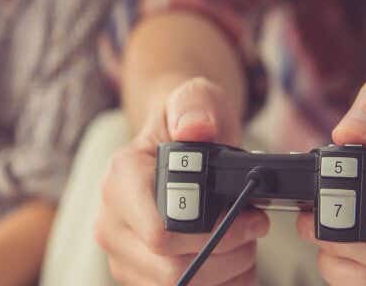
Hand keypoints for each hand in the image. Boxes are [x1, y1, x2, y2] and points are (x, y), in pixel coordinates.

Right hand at [94, 77, 266, 285]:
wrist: (178, 144)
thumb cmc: (187, 121)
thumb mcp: (196, 98)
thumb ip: (195, 107)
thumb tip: (195, 130)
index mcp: (120, 179)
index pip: (160, 234)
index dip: (214, 234)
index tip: (249, 218)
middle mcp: (111, 221)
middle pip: (171, 270)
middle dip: (226, 256)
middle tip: (254, 230)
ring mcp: (121, 253)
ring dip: (225, 273)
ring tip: (246, 243)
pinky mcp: (137, 274)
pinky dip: (219, 283)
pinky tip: (234, 261)